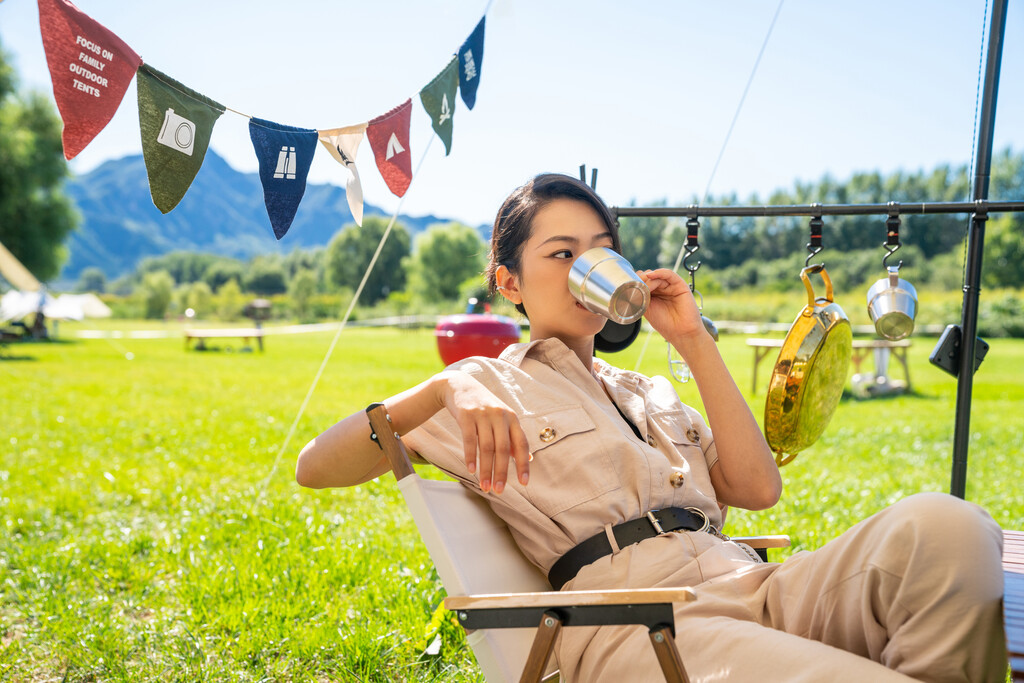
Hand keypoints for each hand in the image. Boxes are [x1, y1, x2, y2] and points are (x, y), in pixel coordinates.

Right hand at [438, 371, 530, 493]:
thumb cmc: (484, 407)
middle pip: (503, 449)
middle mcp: (500, 415)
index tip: (524, 483)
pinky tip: (471, 470)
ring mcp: (483, 414)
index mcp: (512, 418)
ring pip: (487, 447)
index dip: (523, 465)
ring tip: (485, 486)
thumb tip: (527, 459)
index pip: (521, 444)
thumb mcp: (502, 418)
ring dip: (485, 470)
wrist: (460, 385)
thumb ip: (513, 437)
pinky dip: (471, 456)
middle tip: (499, 491)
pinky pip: (469, 439)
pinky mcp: (466, 415)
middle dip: (502, 472)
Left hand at [637, 269, 707, 342]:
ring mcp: (670, 286)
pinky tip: (651, 275)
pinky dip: (660, 272)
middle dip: (641, 280)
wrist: (680, 332)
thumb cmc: (664, 323)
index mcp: (653, 294)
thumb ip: (640, 296)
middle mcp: (662, 289)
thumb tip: (632, 285)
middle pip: (649, 277)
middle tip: (636, 286)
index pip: (643, 282)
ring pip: (657, 275)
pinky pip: (669, 274)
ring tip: (644, 287)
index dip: (636, 281)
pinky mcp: (680, 285)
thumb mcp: (646, 308)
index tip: (628, 285)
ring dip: (648, 279)